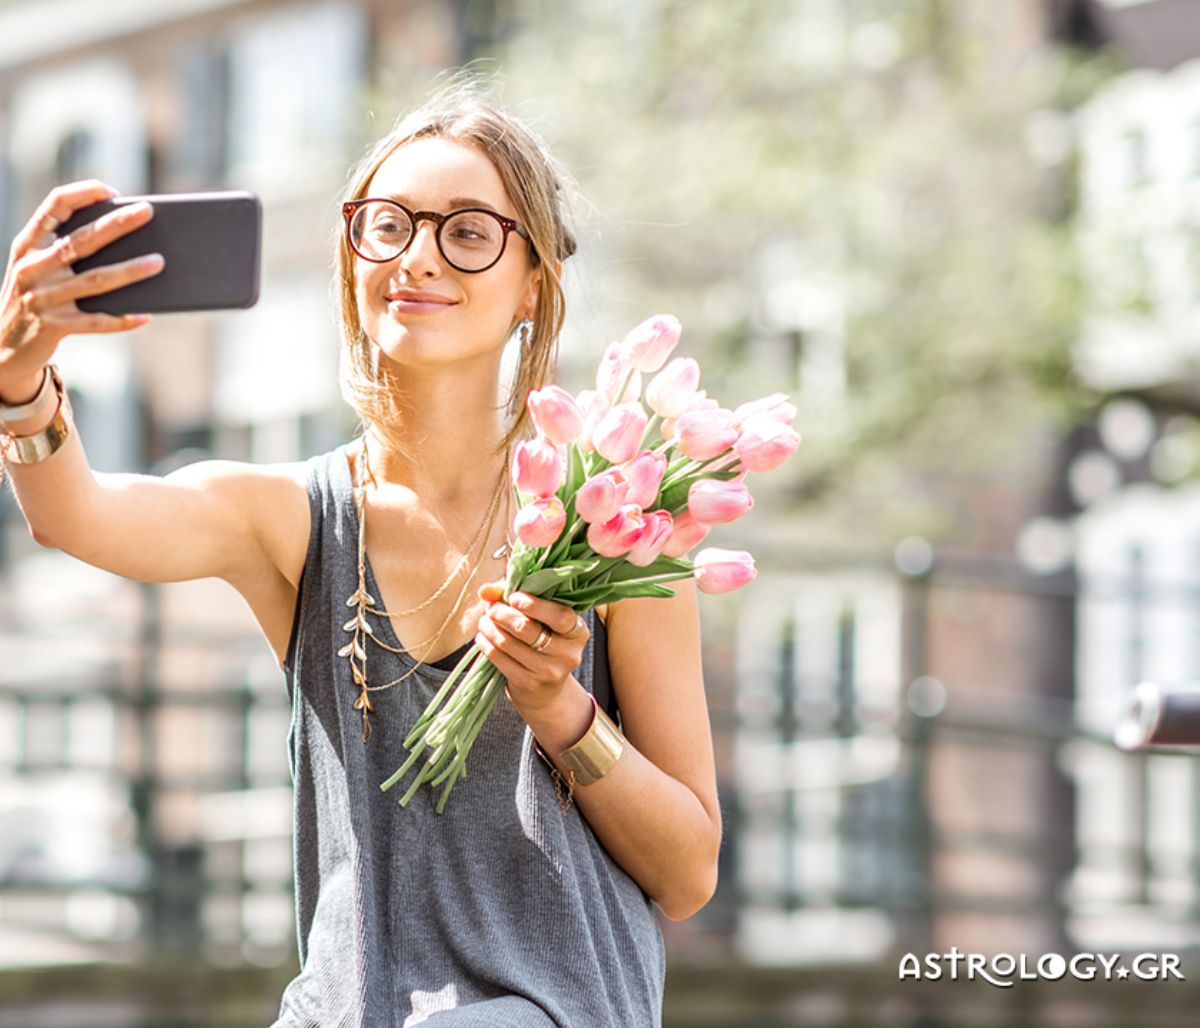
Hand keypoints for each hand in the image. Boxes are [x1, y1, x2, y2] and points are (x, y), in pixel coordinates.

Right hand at [0, 180, 163, 401]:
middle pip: (81, 240)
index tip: (112, 191)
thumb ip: (66, 254)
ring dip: (130, 270)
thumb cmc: (34, 299)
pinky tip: (145, 315)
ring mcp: (41, 298)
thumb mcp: (38, 271)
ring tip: (159, 262)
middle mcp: (31, 267)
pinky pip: (96, 321)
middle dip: (117, 224)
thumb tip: (124, 242)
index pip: (53, 207)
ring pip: (95, 280)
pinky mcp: (53, 326)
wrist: (2, 347)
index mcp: (27, 246)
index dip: (82, 194)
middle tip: (147, 212)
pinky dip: (122, 318)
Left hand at [475, 580, 589, 714]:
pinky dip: (486, 644)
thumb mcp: (541, 620)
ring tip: (484, 621)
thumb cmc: (543, 644)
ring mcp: (549, 671)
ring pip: (509, 643)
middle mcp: (567, 653)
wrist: (545, 691)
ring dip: (490, 628)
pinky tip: (482, 637)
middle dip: (503, 614)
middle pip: (527, 628)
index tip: (513, 597)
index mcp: (577, 632)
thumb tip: (486, 591)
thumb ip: (516, 599)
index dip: (534, 605)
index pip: (560, 616)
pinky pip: (500, 658)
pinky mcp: (529, 683)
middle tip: (491, 608)